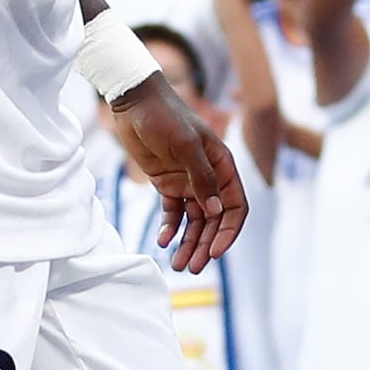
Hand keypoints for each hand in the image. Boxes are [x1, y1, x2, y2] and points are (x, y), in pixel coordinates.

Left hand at [104, 69, 248, 271]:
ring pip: (194, 221)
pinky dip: (170, 228)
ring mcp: (188, 182)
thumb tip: (215, 211)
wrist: (134, 103)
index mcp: (222, 166)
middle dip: (205, 245)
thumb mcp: (186, 145)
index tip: (214, 252)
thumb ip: (201, 178)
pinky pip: (173, 213)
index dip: (228, 231)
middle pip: (214, 220)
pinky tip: (162, 242)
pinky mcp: (167, 183)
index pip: (235, 206)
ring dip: (188, 243)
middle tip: (191, 267)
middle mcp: (209, 177)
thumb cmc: (165, 117)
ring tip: (178, 265)